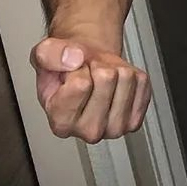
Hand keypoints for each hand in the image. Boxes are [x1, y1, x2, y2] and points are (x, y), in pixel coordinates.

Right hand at [30, 37, 151, 143]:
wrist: (85, 71)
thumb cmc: (64, 70)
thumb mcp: (45, 54)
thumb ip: (50, 54)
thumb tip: (74, 59)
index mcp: (61, 122)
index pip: (81, 83)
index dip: (77, 68)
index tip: (71, 73)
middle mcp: (89, 131)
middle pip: (106, 78)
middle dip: (97, 67)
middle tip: (87, 73)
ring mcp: (115, 127)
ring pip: (126, 77)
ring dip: (114, 69)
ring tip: (100, 77)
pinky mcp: (136, 119)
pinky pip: (141, 81)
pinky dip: (130, 73)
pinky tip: (115, 83)